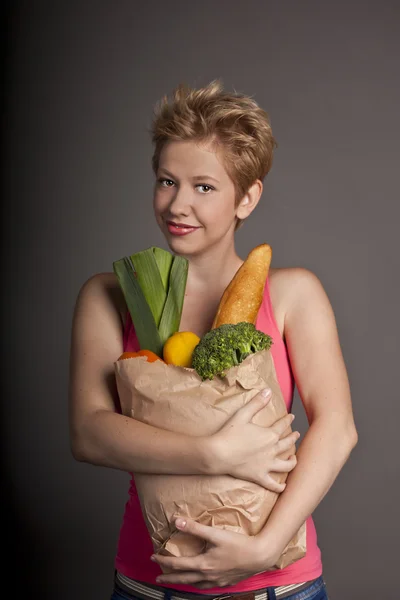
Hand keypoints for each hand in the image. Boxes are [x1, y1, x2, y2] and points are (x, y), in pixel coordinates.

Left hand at [151, 517, 274, 588]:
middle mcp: (208, 576)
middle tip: (158, 577)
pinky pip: (207, 586)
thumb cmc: (238, 543)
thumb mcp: (215, 533)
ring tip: (177, 580)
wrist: (260, 556)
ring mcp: (217, 582)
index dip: (164, 560)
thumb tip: (176, 520)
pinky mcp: (226, 583)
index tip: (153, 556)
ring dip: (183, 582)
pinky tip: (200, 581)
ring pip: (195, 584)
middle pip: (183, 579)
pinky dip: (198, 584)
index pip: (177, 564)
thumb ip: (195, 528)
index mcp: (203, 564)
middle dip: (169, 578)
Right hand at [209, 389, 299, 491]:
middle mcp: (272, 450)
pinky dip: (280, 486)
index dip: (288, 420)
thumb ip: (257, 402)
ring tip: (294, 458)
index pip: (283, 425)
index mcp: (269, 435)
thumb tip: (268, 390)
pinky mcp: (259, 476)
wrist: (219, 454)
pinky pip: (273, 484)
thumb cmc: (229, 433)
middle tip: (296, 434)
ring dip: (293, 461)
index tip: (291, 416)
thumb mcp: (243, 414)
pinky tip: (284, 486)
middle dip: (293, 438)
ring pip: (286, 465)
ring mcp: (267, 465)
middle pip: (287, 444)